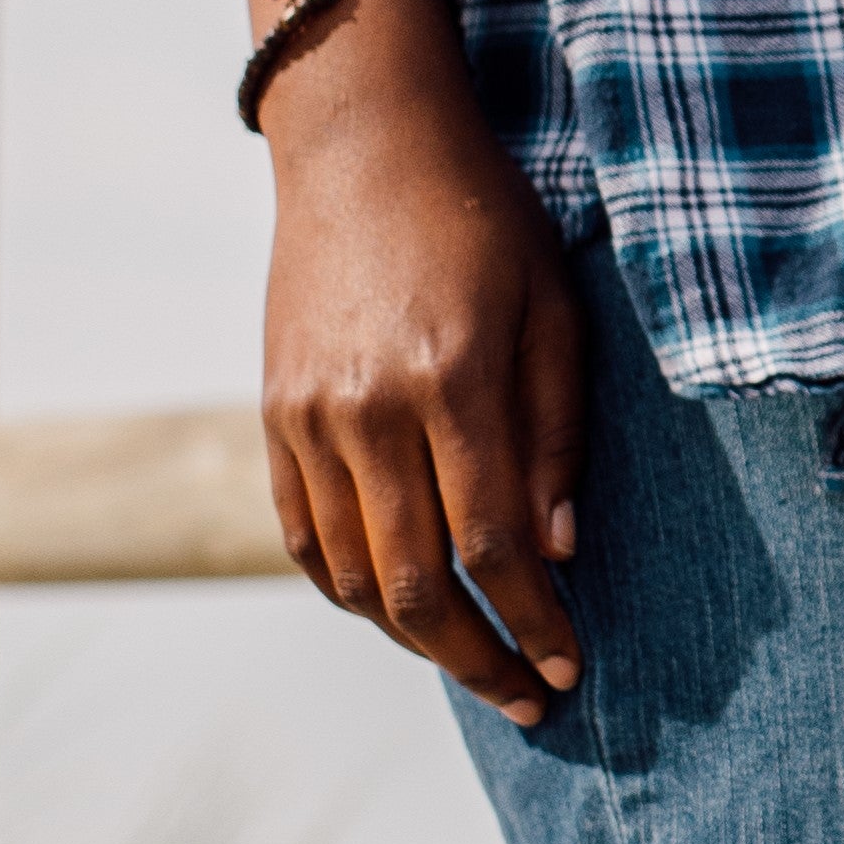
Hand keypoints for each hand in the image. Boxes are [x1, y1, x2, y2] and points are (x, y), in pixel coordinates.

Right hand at [256, 0, 587, 727]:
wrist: (361, 143)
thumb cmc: (483, 224)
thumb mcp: (555, 316)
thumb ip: (558, 439)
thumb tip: (558, 556)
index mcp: (448, 383)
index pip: (494, 545)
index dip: (535, 621)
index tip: (571, 667)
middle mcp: (365, 408)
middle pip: (415, 582)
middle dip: (477, 658)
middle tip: (530, 700)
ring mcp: (305, 413)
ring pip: (351, 574)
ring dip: (414, 639)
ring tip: (474, 665)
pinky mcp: (272, 411)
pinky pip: (304, 534)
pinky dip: (349, 590)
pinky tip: (401, 615)